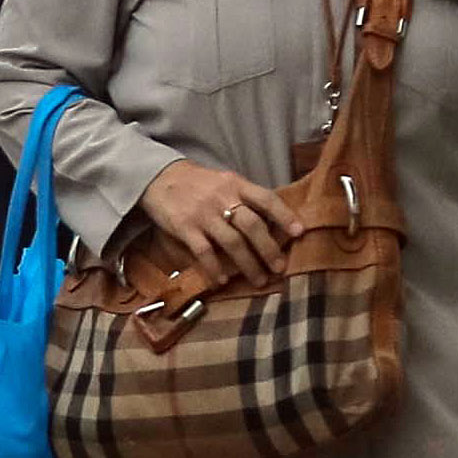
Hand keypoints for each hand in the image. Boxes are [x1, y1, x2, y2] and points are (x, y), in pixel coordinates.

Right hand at [138, 159, 292, 285]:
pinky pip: (204, 252)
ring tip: (259, 280)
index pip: (266, 199)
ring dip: (248, 264)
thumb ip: (244, 197)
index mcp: (235, 184)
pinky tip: (222, 280)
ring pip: (232, 243)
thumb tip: (270, 221)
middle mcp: (221, 198)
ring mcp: (203, 214)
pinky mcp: (184, 228)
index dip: (285, 216)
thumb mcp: (223, 181)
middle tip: (280, 268)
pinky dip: (214, 268)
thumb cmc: (196, 182)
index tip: (299, 232)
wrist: (157, 177)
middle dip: (268, 249)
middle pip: (252, 226)